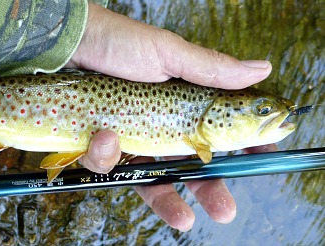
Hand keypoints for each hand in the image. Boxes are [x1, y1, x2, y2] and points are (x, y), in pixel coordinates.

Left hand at [68, 4, 273, 230]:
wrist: (64, 44)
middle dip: (208, 191)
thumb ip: (211, 69)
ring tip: (129, 156)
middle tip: (224, 210)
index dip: (237, 149)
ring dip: (157, 193)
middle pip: (187, 167)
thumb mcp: (167, 53)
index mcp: (181, 104)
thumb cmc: (117, 42)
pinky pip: (106, 165)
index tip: (259, 161)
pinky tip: (101, 135)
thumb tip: (262, 69)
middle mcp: (157, 125)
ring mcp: (128, 138)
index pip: (215, 132)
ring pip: (147, 177)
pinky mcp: (98, 145)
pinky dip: (104, 154)